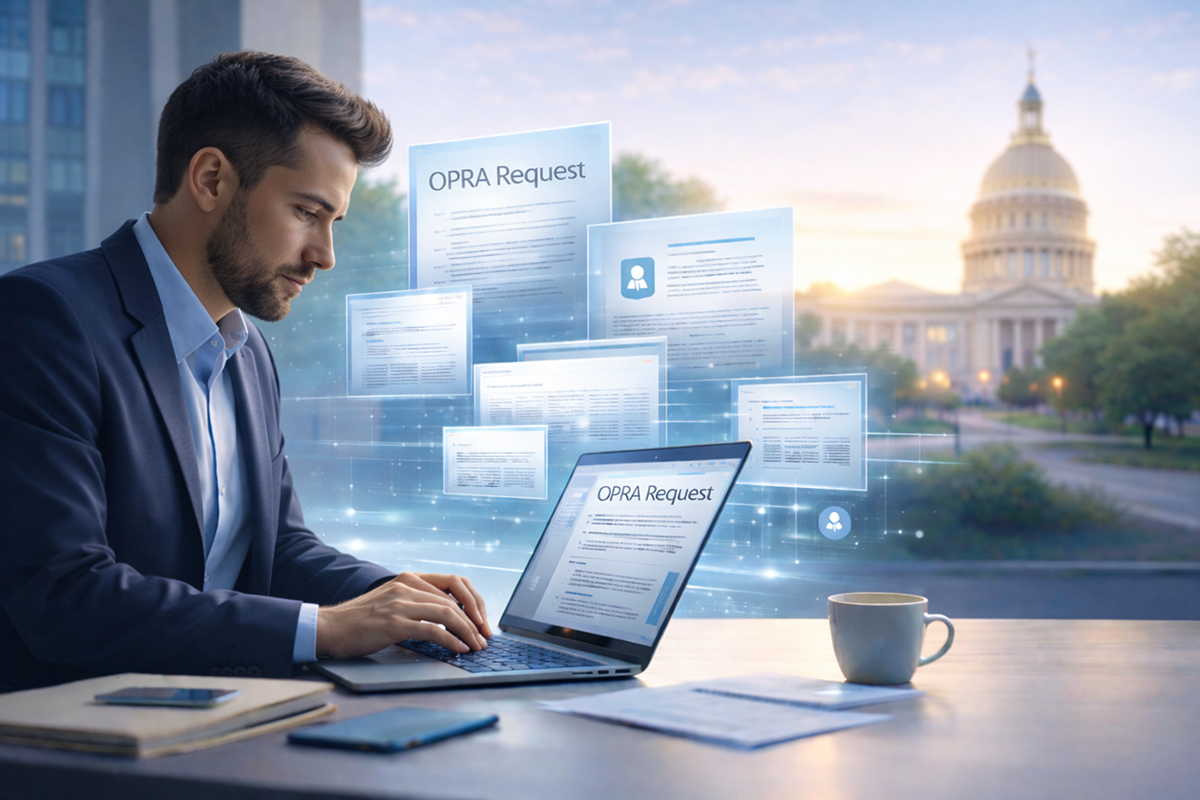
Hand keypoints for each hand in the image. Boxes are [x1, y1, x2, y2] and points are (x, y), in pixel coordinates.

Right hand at [316, 572, 490, 659]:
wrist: (328, 628)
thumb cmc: (359, 621)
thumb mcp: (391, 602)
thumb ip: (415, 603)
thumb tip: (447, 618)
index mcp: (407, 579)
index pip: (453, 584)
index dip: (472, 603)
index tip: (481, 621)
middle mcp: (405, 586)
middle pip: (453, 600)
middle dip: (473, 621)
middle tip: (483, 639)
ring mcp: (400, 604)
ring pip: (446, 614)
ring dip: (466, 632)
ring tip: (475, 647)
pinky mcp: (394, 623)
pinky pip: (433, 630)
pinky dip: (451, 641)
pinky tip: (459, 649)